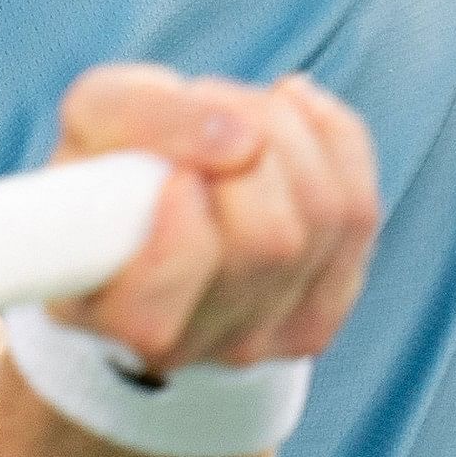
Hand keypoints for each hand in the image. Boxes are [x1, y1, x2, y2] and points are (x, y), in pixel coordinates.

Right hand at [40, 65, 380, 372]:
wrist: (153, 195)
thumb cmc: (116, 156)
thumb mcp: (95, 114)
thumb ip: (143, 117)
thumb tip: (242, 140)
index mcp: (103, 309)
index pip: (153, 314)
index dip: (181, 230)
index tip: (178, 175)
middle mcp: (183, 347)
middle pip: (268, 241)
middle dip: (251, 141)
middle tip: (210, 109)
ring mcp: (258, 341)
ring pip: (325, 216)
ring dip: (289, 131)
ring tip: (243, 114)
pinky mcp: (316, 316)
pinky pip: (360, 211)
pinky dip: (332, 139)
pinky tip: (292, 117)